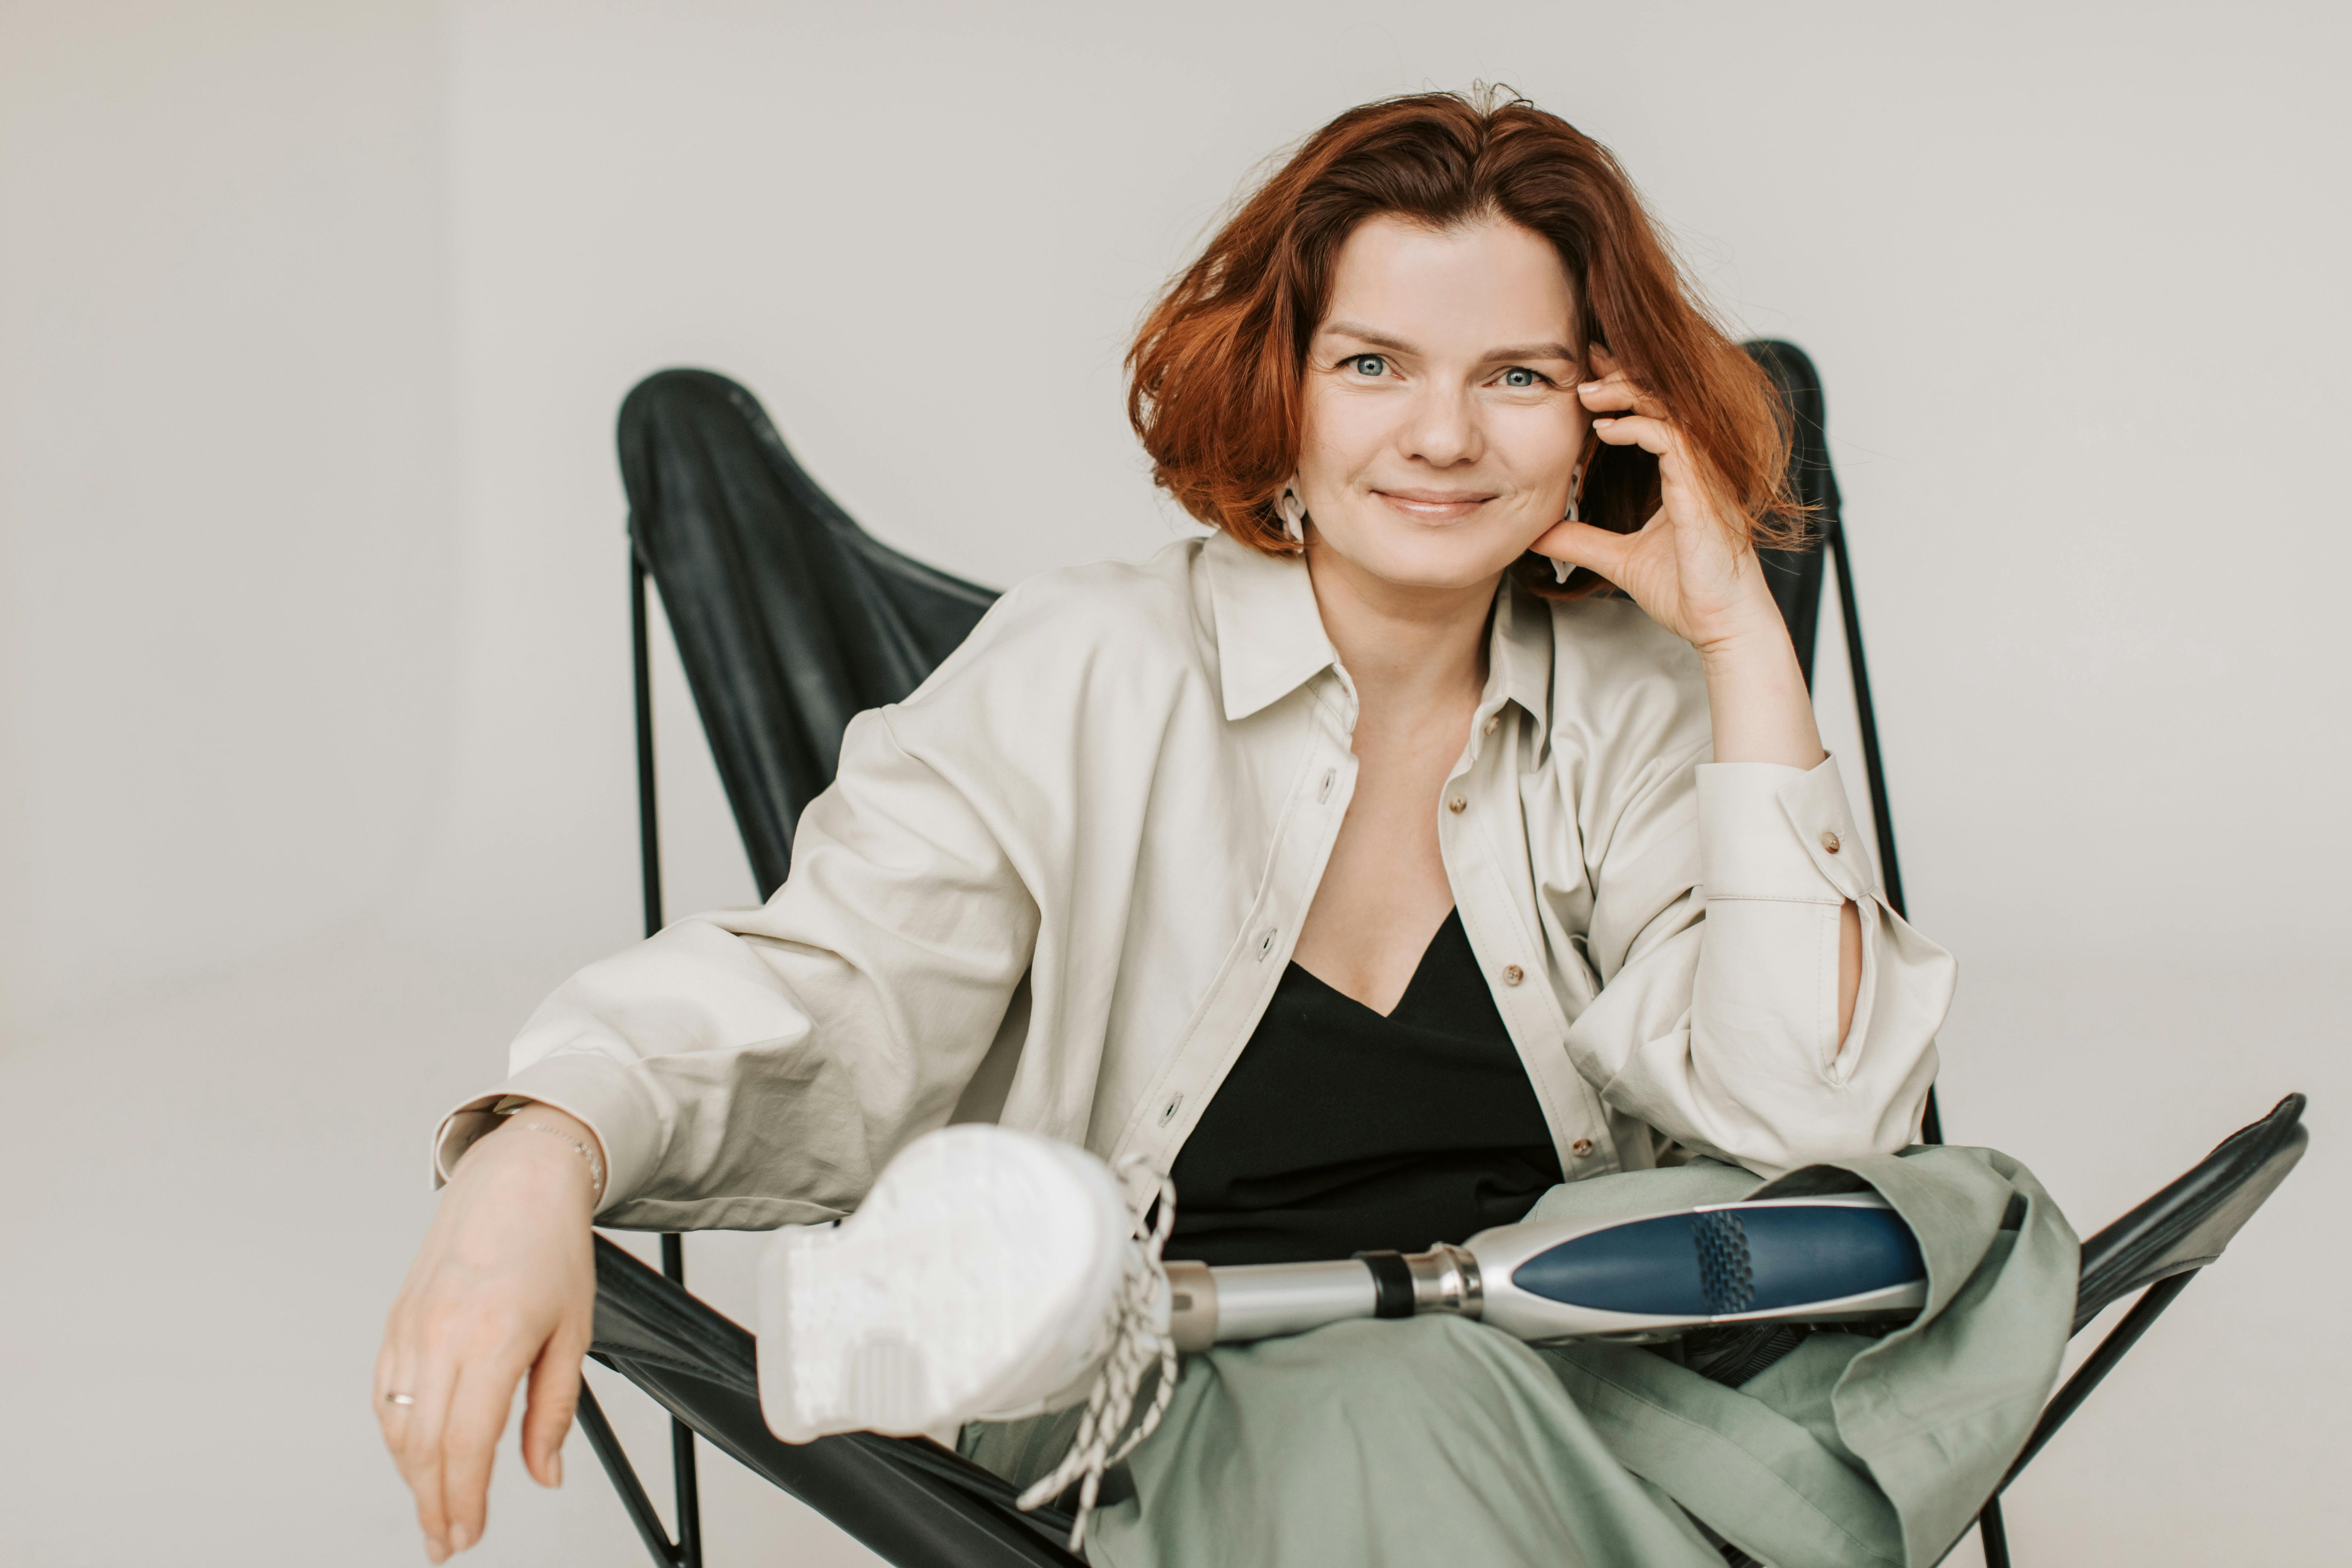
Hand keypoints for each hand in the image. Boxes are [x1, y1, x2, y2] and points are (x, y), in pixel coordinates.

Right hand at [376, 1109, 600, 1560]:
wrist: (517, 1179)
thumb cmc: (553, 1247)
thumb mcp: (575, 1332)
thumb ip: (554, 1410)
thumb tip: (544, 1474)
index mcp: (493, 1336)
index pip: (465, 1444)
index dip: (463, 1501)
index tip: (467, 1535)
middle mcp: (442, 1331)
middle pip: (422, 1445)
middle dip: (432, 1503)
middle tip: (446, 1541)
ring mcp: (412, 1324)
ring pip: (395, 1423)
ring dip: (411, 1475)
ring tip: (434, 1509)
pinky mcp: (396, 1318)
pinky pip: (384, 1391)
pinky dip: (396, 1434)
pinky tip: (416, 1456)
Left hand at [1530, 348, 1781, 655]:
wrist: (1720, 626)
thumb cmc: (1686, 594)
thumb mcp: (1618, 560)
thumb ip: (1582, 541)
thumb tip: (1539, 533)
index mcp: (1685, 476)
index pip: (1655, 415)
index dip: (1624, 391)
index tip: (1587, 380)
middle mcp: (1699, 468)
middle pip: (1665, 400)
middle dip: (1624, 377)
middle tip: (1584, 369)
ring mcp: (1705, 475)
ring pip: (1669, 409)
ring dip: (1626, 394)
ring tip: (1586, 393)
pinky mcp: (1704, 489)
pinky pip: (1671, 439)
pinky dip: (1637, 426)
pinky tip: (1605, 428)